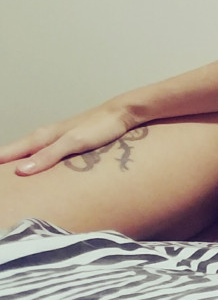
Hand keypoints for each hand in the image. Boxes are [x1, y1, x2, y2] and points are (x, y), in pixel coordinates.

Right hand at [0, 102, 135, 174]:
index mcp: (41, 137)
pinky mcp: (68, 144)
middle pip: (15, 153)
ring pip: (28, 154)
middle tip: (0, 186)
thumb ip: (49, 155)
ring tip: (8, 179)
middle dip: (3, 164)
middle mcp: (45, 137)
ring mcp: (56, 140)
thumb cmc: (100, 126)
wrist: (123, 113)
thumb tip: (20, 171)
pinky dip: (34, 164)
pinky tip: (37, 172)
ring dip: (17, 164)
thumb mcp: (74, 142)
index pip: (8, 152)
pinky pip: (44, 156)